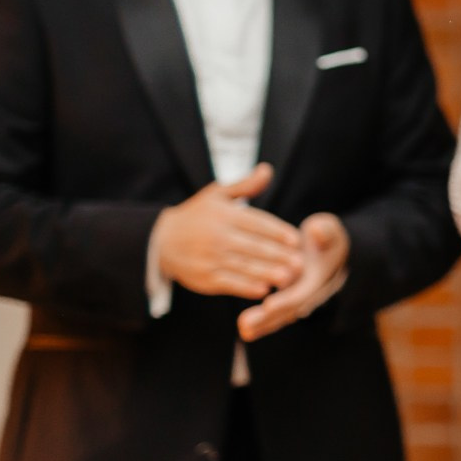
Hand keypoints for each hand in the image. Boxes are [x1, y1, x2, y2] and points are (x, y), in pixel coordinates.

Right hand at [155, 164, 301, 299]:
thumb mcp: (217, 195)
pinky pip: (229, 283)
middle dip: (278, 255)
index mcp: (223, 215)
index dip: (277, 232)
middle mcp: (217, 236)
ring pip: (243, 266)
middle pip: (253, 247)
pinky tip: (263, 290)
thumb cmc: (196, 215)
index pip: (256, 223)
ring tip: (288, 278)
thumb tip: (268, 170)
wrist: (159, 240)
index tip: (296, 240)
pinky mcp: (204, 278)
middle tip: (301, 263)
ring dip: (267, 273)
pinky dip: (246, 288)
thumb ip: (245, 185)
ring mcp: (209, 258)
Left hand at [238, 213, 348, 341]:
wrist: (330, 248)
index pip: (303, 292)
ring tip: (243, 330)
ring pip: (281, 316)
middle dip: (268, 318)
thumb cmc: (327, 237)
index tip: (268, 305)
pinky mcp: (290, 301)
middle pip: (289, 309)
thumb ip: (326, 231)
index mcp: (320, 277)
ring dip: (262, 324)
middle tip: (245, 325)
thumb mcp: (329, 230)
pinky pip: (276, 315)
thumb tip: (318, 231)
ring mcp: (300, 299)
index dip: (286, 299)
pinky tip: (244, 331)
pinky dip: (262, 324)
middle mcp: (311, 293)